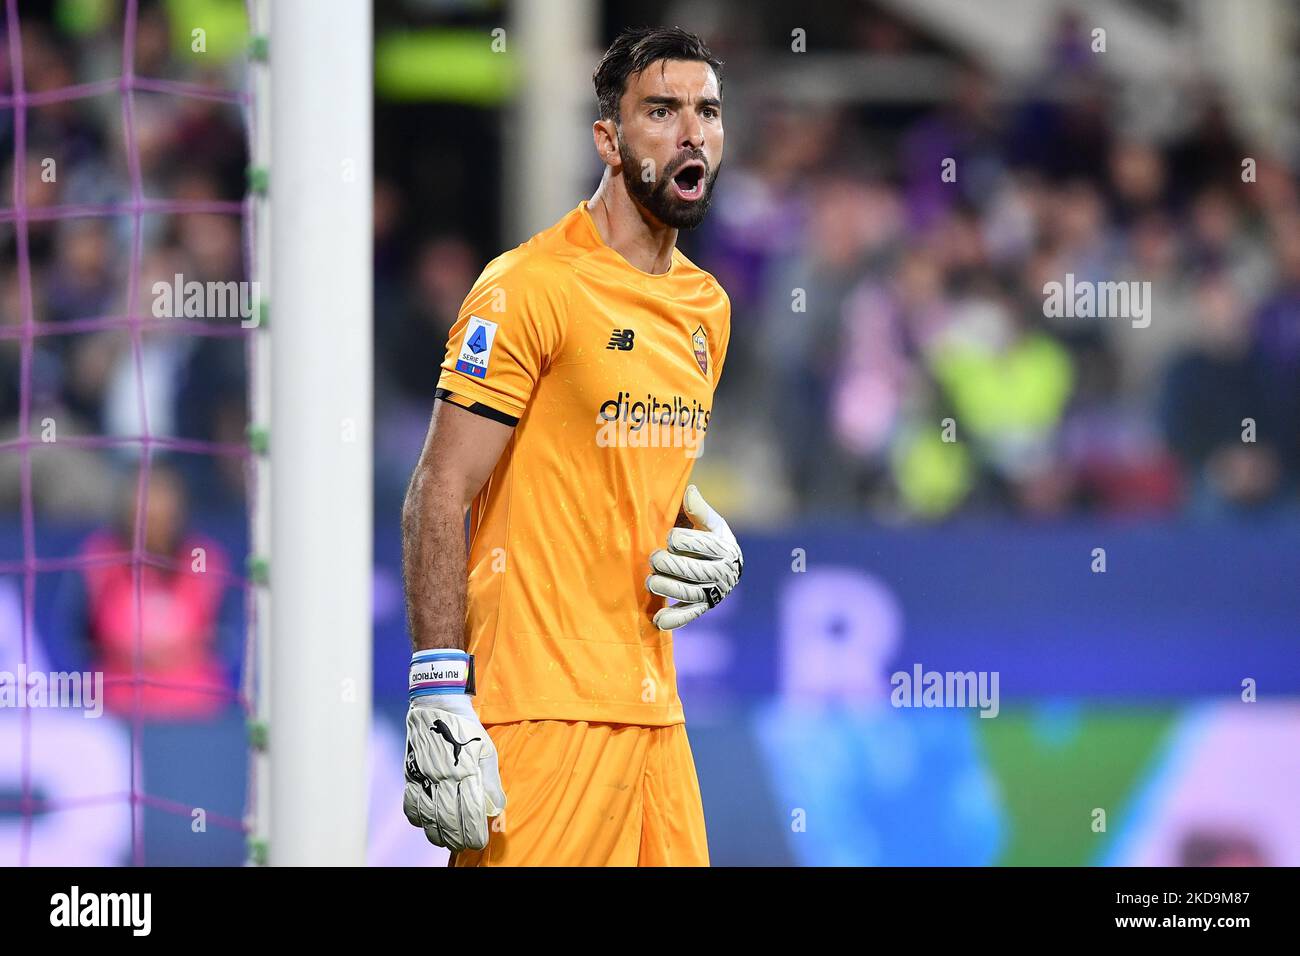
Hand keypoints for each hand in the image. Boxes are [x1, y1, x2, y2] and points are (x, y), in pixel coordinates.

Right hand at [402, 652, 505, 850]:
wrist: (437, 703)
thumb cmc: (466, 728)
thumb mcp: (486, 750)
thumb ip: (491, 782)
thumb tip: (497, 808)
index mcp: (464, 770)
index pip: (470, 813)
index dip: (475, 832)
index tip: (480, 841)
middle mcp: (442, 776)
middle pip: (448, 820)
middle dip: (458, 839)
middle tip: (466, 844)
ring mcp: (423, 776)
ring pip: (427, 817)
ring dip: (438, 834)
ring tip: (448, 840)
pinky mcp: (410, 773)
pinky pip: (410, 804)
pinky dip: (418, 819)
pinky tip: (426, 823)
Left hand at [646, 484, 742, 630]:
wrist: (728, 566)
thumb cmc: (712, 538)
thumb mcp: (710, 523)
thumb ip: (699, 510)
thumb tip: (690, 491)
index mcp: (723, 549)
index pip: (702, 545)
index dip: (682, 540)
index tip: (669, 536)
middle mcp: (721, 573)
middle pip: (694, 571)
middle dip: (670, 565)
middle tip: (653, 558)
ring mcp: (713, 592)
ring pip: (689, 593)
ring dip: (668, 588)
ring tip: (651, 582)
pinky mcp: (704, 606)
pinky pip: (689, 614)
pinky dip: (674, 619)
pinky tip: (658, 620)